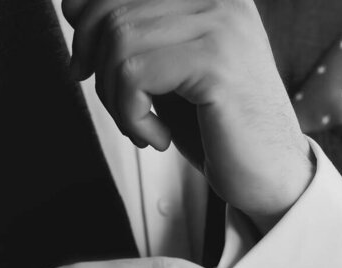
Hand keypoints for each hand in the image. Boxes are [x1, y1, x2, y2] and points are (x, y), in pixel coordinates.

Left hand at [62, 0, 313, 232]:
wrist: (270, 176)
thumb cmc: (218, 130)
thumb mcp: (169, 75)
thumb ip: (133, 37)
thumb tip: (71, 6)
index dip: (85, 21)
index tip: (85, 67)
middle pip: (111, 8)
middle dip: (95, 66)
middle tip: (118, 106)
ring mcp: (220, 24)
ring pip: (118, 43)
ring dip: (116, 101)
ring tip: (143, 128)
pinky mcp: (215, 61)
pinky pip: (135, 75)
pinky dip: (132, 117)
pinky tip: (159, 138)